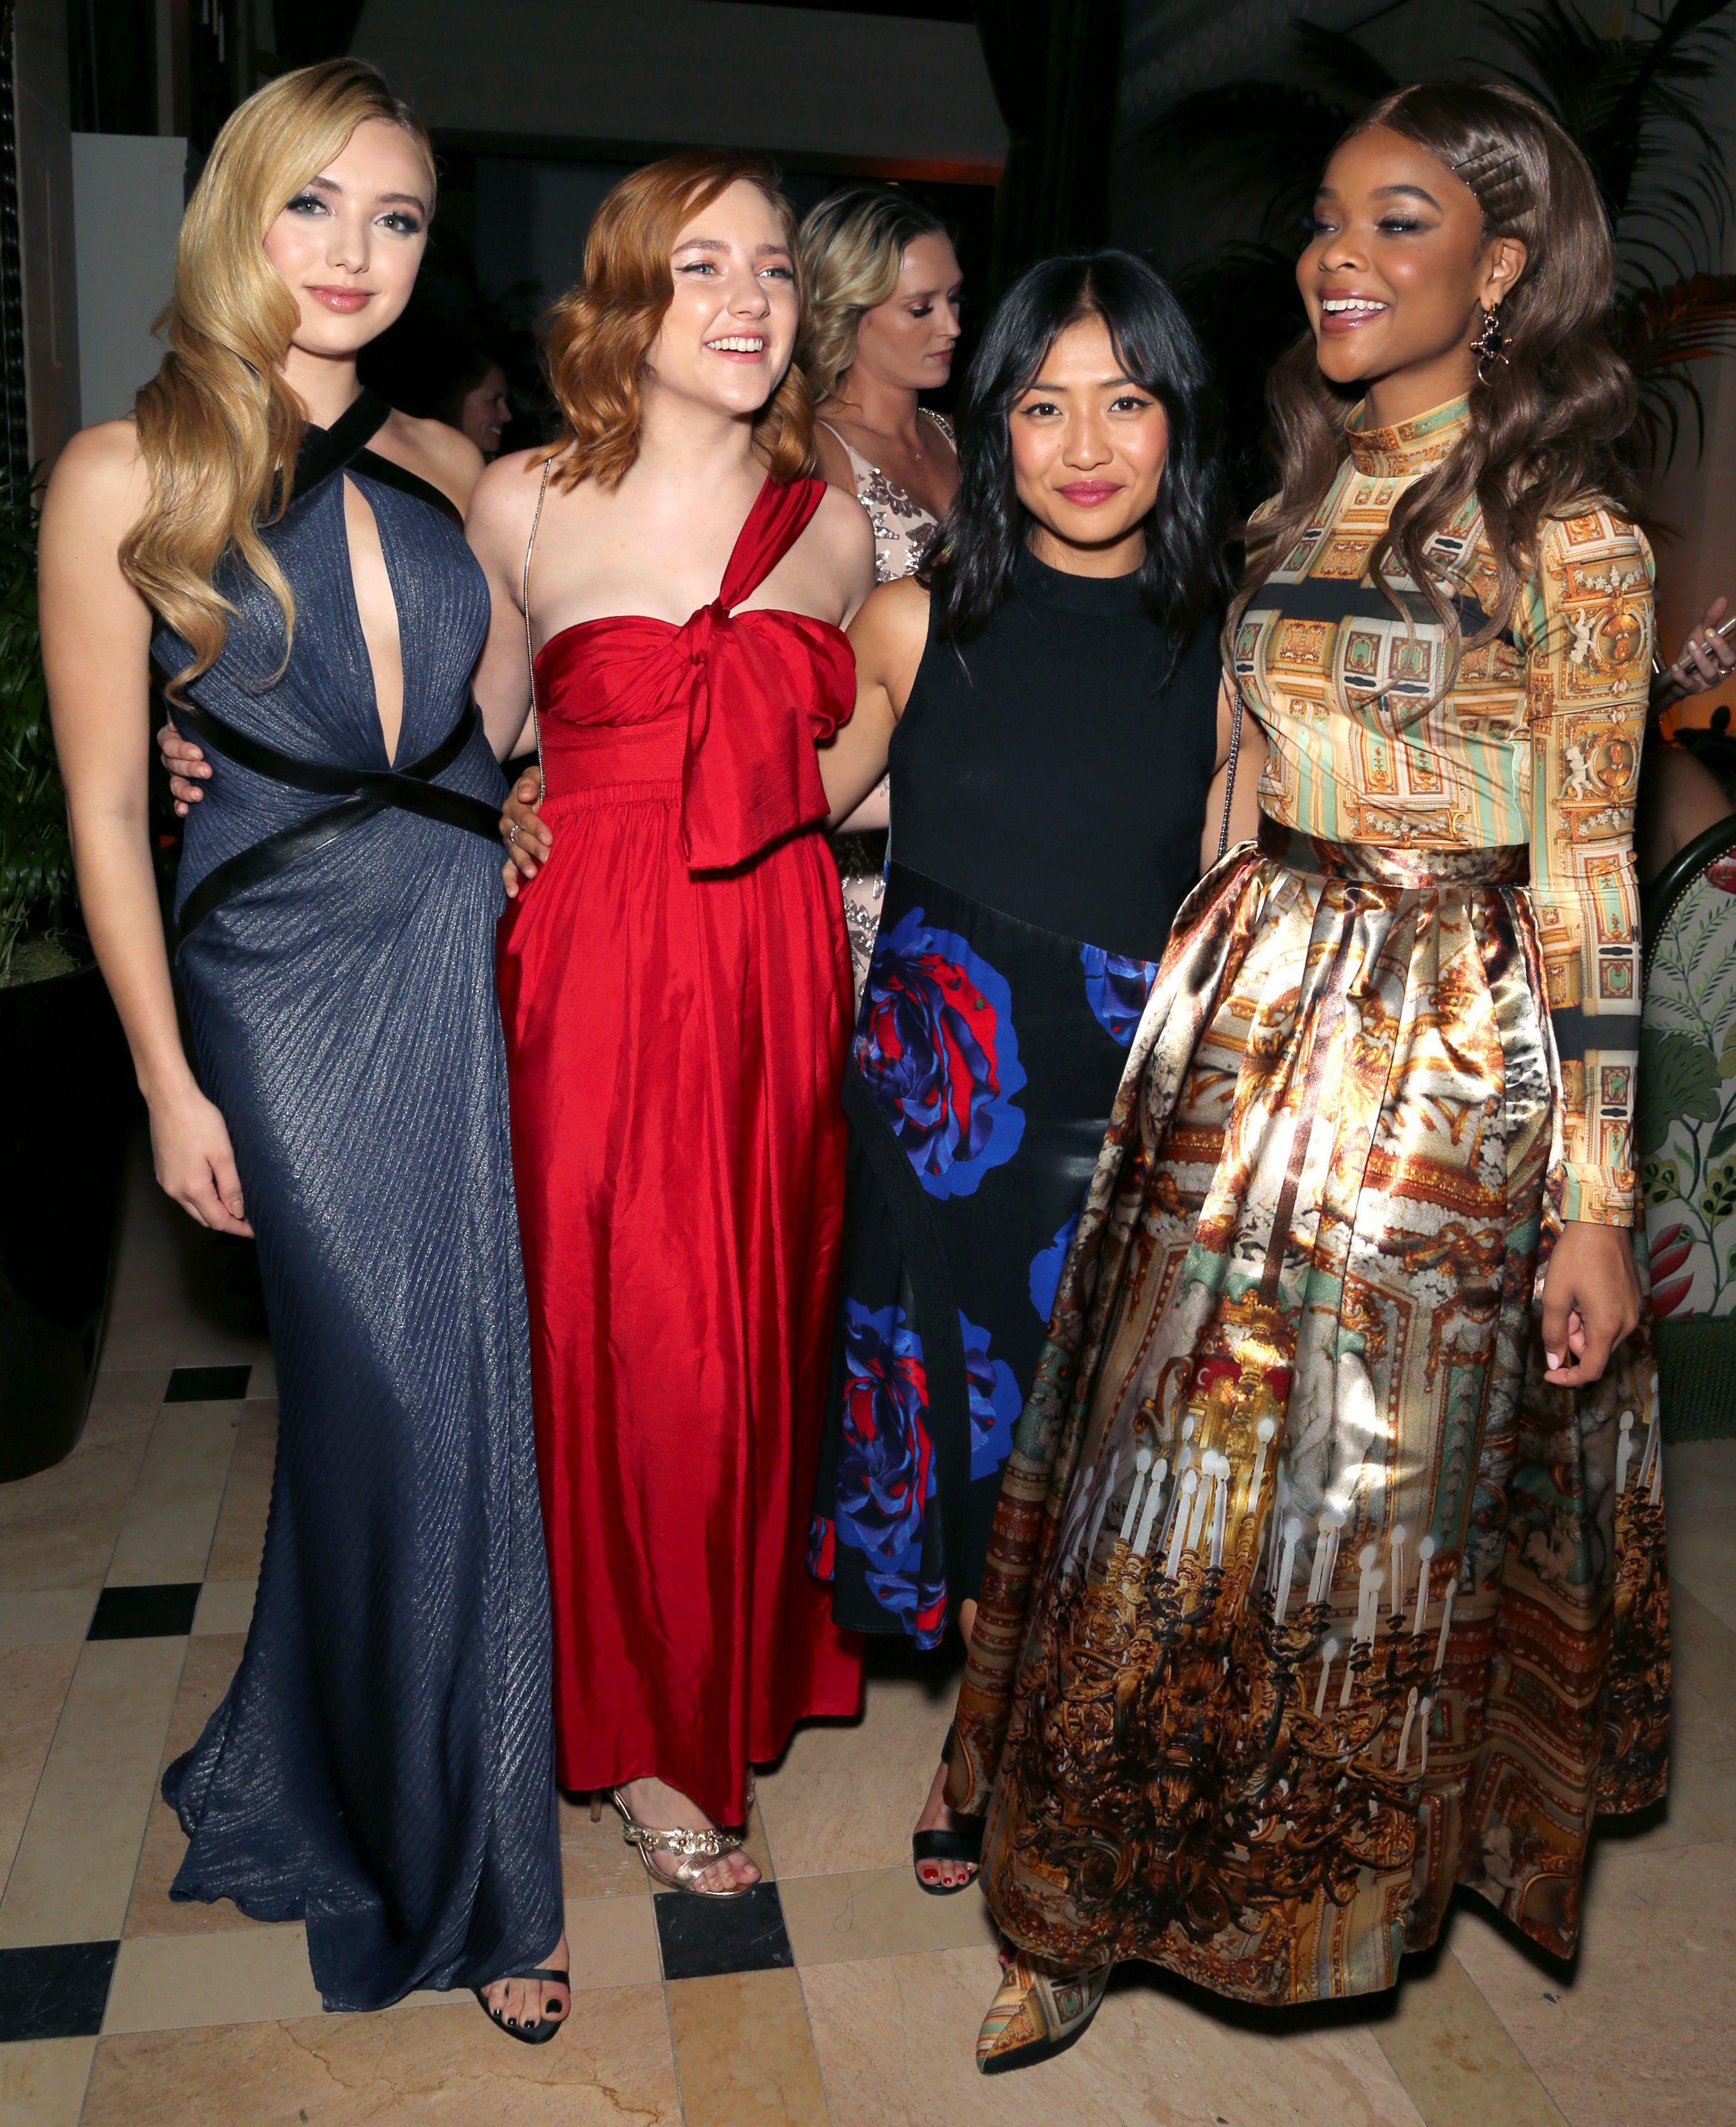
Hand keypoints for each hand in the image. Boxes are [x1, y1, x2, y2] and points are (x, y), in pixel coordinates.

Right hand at [148, 1083, 252, 1235]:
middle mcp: (175, 1190)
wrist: (169, 1099)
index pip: (218, 1220)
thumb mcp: (223, 1154)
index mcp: (192, 1188)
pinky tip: (214, 1189)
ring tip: (235, 1205)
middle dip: (226, 1221)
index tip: (254, 1230)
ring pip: (193, 1207)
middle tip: (248, 1219)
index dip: (238, 1227)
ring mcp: (166, 1180)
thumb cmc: (198, 1120)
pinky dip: (201, 1197)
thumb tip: (237, 1210)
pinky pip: (184, 1193)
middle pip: (204, 1218)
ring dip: (213, 1210)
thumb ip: (231, 1186)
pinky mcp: (163, 1171)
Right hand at [157, 719, 210, 814]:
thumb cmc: (211, 727)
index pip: (170, 743)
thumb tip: (180, 714)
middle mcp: (172, 757)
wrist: (224, 745)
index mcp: (172, 737)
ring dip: (185, 790)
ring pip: (175, 783)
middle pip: (173, 764)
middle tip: (207, 771)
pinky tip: (184, 810)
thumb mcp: (202, 717)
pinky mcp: (185, 790)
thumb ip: (191, 712)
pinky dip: (180, 805)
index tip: (199, 752)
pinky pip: (178, 799)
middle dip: (190, 768)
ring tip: (198, 795)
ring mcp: (177, 775)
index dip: (182, 749)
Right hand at [500, 769, 551, 897]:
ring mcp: (510, 839)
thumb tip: (525, 795)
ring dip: (522, 863)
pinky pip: (506, 867)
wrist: (546, 793)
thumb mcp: (540, 775)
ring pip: (512, 852)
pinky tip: (513, 893)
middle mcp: (508, 822)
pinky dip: (509, 880)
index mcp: (514, 803)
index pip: (522, 816)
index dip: (535, 827)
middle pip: (517, 836)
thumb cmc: (545, 784)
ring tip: (533, 874)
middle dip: (532, 847)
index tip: (549, 838)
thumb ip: (532, 781)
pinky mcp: (513, 853)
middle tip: (547, 857)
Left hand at [1540, 1220, 1639, 1386]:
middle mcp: (1627, 1324)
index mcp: (1608, 1326)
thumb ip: (1554, 1334)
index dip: (1569, 1378)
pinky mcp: (1634, 1301)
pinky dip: (1593, 1317)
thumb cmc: (1575, 1257)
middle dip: (1572, 1340)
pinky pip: (1611, 1322)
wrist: (1601, 1225)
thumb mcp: (1554, 1296)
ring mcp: (1633, 1312)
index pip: (1592, 1370)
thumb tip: (1555, 1364)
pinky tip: (1583, 1293)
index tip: (1549, 1374)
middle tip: (1560, 1310)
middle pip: (1595, 1352)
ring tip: (1572, 1298)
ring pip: (1602, 1337)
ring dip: (1581, 1327)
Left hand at [1663, 595, 1734, 697]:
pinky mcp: (1694, 689)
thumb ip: (1711, 618)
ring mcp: (1709, 681)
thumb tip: (1723, 597)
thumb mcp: (1701, 632)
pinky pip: (1690, 684)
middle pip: (1729, 660)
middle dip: (1720, 646)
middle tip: (1709, 632)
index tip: (1730, 630)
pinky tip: (1676, 666)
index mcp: (1728, 654)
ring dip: (1701, 659)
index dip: (1734, 640)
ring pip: (1710, 674)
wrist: (1676, 672)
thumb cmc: (1694, 651)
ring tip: (1692, 644)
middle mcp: (1723, 669)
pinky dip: (1682, 676)